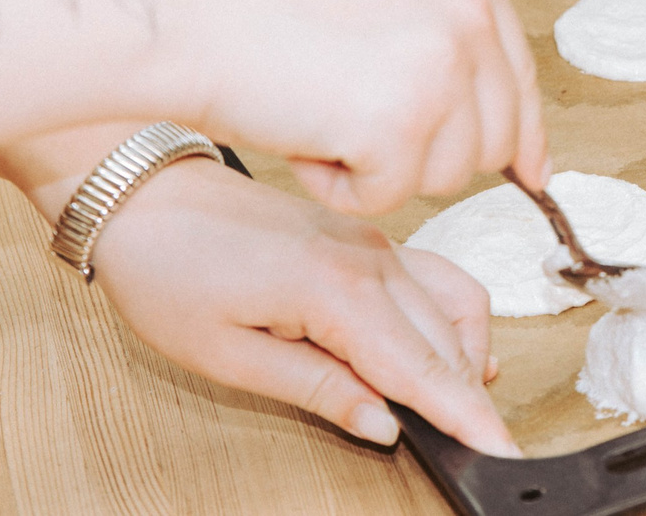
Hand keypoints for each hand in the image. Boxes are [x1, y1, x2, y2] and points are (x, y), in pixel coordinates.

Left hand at [89, 156, 518, 456]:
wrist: (146, 195)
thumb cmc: (169, 270)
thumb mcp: (227, 353)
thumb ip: (317, 389)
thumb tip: (383, 425)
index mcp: (334, 289)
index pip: (421, 367)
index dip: (465, 416)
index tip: (499, 449)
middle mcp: (369, 259)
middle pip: (448, 341)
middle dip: (471, 398)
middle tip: (479, 448)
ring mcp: (373, 243)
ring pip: (455, 303)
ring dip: (466, 357)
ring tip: (456, 408)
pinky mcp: (367, 238)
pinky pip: (434, 277)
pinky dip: (452, 318)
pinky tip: (448, 350)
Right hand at [167, 0, 550, 217]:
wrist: (176, 5)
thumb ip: (433, 30)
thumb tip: (486, 97)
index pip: (517, 71)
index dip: (517, 131)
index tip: (527, 170)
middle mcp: (464, 10)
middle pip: (491, 137)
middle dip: (423, 153)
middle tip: (346, 120)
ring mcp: (440, 64)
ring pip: (445, 175)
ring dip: (376, 168)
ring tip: (316, 111)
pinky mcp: (402, 122)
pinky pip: (388, 200)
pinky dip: (337, 189)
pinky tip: (301, 135)